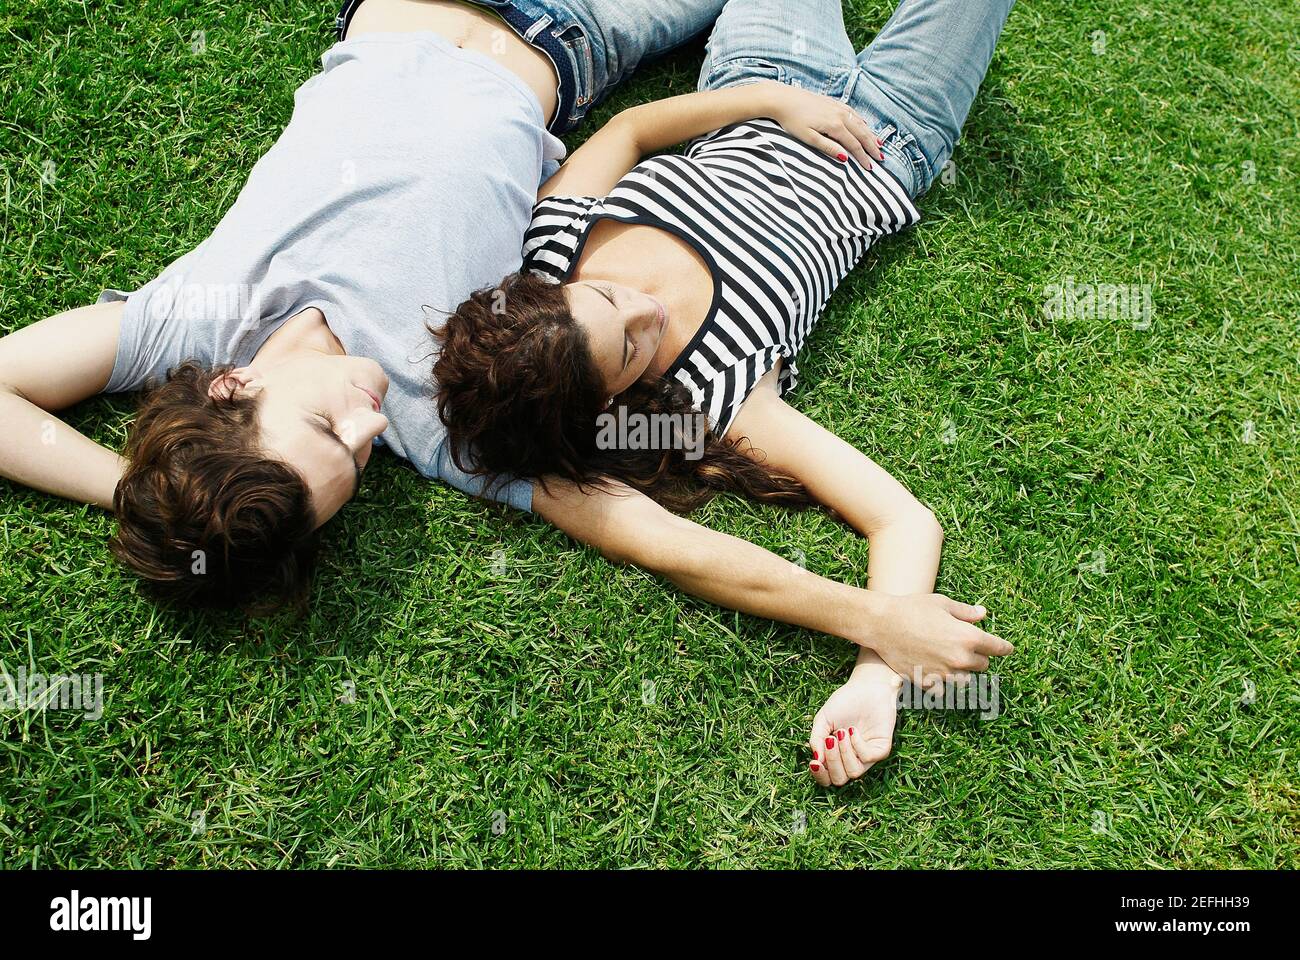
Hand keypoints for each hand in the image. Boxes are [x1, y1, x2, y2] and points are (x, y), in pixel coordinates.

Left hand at [757, 79, 883, 166]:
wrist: (782, 98)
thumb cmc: (792, 120)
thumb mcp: (808, 137)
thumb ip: (828, 147)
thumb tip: (845, 158)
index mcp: (835, 126)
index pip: (854, 145)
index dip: (863, 157)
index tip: (870, 168)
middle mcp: (840, 115)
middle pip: (861, 133)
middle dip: (872, 147)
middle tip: (881, 158)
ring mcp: (837, 107)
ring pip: (860, 122)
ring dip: (870, 134)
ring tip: (878, 144)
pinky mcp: (833, 102)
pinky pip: (853, 113)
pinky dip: (862, 121)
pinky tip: (864, 125)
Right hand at [808, 660, 900, 786]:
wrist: (867, 686)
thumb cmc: (845, 701)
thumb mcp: (823, 719)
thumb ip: (816, 739)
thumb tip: (816, 761)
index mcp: (836, 755)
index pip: (827, 778)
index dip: (819, 775)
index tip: (814, 762)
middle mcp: (851, 759)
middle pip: (839, 780)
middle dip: (832, 762)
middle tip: (829, 740)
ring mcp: (867, 756)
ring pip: (854, 773)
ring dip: (844, 753)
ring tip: (842, 732)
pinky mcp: (881, 749)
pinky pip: (868, 759)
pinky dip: (857, 746)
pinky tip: (853, 731)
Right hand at [864, 594, 1013, 688]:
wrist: (882, 624)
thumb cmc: (912, 609)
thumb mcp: (943, 604)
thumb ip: (966, 612)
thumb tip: (983, 614)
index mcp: (969, 638)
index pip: (998, 648)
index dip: (1004, 647)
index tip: (1006, 648)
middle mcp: (960, 659)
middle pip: (982, 665)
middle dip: (977, 657)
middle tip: (965, 647)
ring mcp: (944, 674)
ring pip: (965, 681)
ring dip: (962, 672)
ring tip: (951, 661)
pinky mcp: (928, 683)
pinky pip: (943, 688)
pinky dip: (942, 682)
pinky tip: (934, 669)